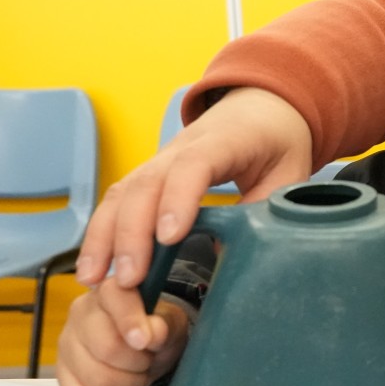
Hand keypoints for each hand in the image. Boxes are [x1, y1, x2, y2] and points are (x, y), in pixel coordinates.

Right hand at [56, 279, 190, 385]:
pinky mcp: (62, 377)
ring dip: (128, 385)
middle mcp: (80, 313)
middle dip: (138, 363)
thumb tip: (152, 334)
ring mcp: (66, 346)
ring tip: (137, 376)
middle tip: (148, 362)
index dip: (131, 322)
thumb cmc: (156, 331)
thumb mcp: (171, 323)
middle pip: (106, 347)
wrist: (144, 351)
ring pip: (96, 379)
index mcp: (110, 292)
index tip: (146, 342)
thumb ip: (165, 324)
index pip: (115, 299)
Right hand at [75, 88, 312, 289]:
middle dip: (132, 233)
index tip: (169, 237)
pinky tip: (96, 264)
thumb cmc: (277, 141)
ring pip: (122, 192)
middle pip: (146, 184)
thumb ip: (264, 211)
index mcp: (225, 140)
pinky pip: (118, 200)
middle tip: (130, 278)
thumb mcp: (288, 174)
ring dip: (104, 237)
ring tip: (96, 279)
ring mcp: (159, 159)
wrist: (261, 106)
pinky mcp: (149, 174)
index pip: (193, 165)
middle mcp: (182, 147)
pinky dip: (103, 232)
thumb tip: (231, 258)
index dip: (178, 199)